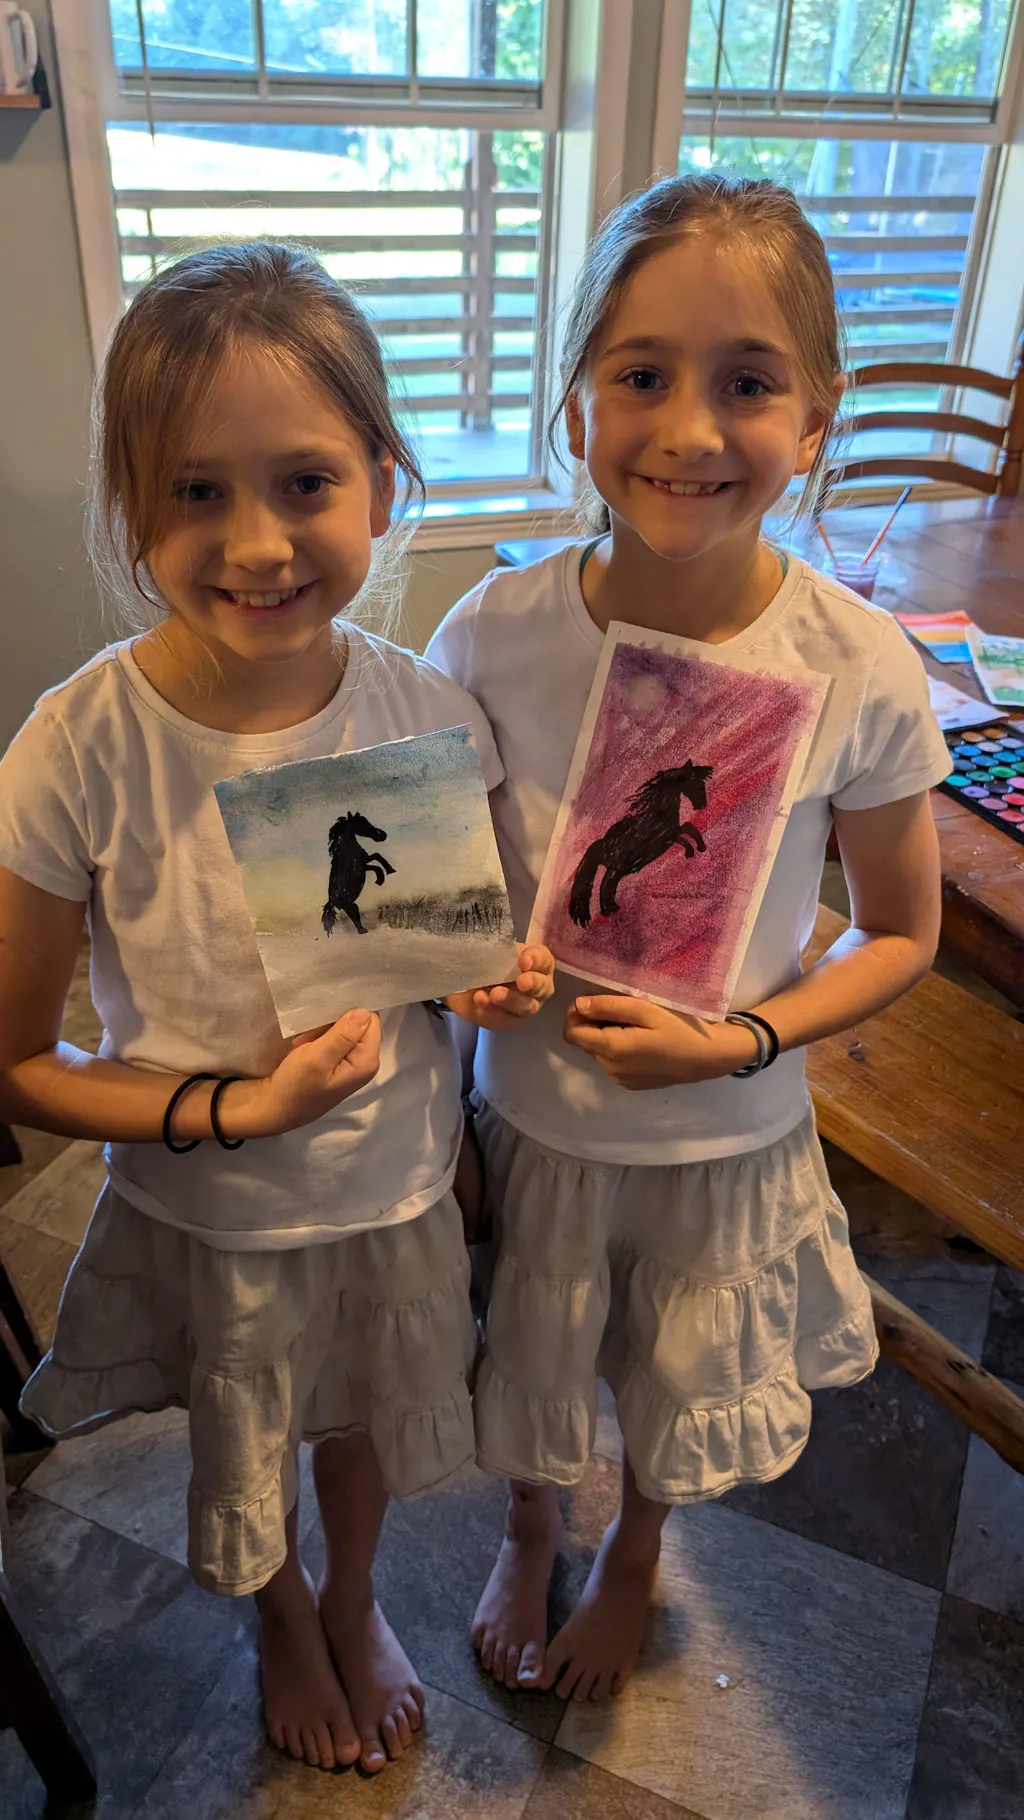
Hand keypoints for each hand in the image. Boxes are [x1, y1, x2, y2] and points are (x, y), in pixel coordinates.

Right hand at [222, 1009, 381, 1136]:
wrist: (274, 1108)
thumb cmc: (295, 1085)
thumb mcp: (317, 1057)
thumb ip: (343, 1035)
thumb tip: (364, 1011)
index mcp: (367, 1061)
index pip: (370, 1020)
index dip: (347, 1014)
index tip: (325, 1023)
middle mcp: (365, 1060)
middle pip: (358, 1024)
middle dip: (333, 1023)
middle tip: (311, 1036)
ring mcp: (352, 1062)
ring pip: (343, 1029)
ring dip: (322, 1031)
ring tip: (304, 1044)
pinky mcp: (338, 1062)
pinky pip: (334, 1038)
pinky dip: (318, 1038)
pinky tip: (305, 1047)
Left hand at [445, 944, 555, 1031]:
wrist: (470, 983)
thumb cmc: (490, 961)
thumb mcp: (494, 951)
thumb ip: (499, 952)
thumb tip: (495, 954)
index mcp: (538, 963)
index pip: (543, 960)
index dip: (535, 960)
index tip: (523, 961)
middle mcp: (539, 986)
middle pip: (542, 986)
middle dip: (532, 983)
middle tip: (522, 982)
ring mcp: (528, 1006)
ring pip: (526, 1007)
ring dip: (511, 1000)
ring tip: (495, 994)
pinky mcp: (511, 1020)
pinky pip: (505, 1018)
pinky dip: (492, 1009)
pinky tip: (480, 999)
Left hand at [563, 994, 757, 1089]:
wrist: (709, 1057)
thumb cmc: (680, 1027)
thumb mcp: (645, 1009)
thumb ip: (608, 1006)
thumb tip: (578, 1005)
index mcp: (612, 1049)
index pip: (571, 1033)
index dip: (575, 1015)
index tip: (594, 1002)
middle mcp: (610, 1069)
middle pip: (584, 1042)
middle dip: (594, 1023)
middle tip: (622, 1009)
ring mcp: (620, 1079)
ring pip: (598, 1052)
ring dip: (606, 1035)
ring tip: (635, 1024)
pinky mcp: (630, 1083)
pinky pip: (612, 1062)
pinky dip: (617, 1048)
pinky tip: (641, 1039)